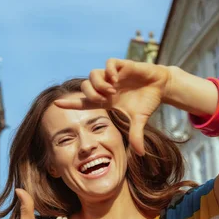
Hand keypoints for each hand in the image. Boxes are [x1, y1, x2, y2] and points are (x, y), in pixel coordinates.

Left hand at [55, 58, 172, 155]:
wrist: (161, 86)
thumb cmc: (147, 102)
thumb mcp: (140, 120)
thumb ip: (136, 135)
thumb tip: (140, 154)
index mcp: (106, 99)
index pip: (84, 101)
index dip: (70, 103)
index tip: (56, 104)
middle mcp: (106, 86)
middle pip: (85, 86)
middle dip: (91, 94)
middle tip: (104, 100)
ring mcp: (113, 75)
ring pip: (93, 74)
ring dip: (99, 84)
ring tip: (112, 91)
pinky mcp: (123, 65)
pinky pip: (109, 63)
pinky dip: (109, 70)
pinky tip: (116, 78)